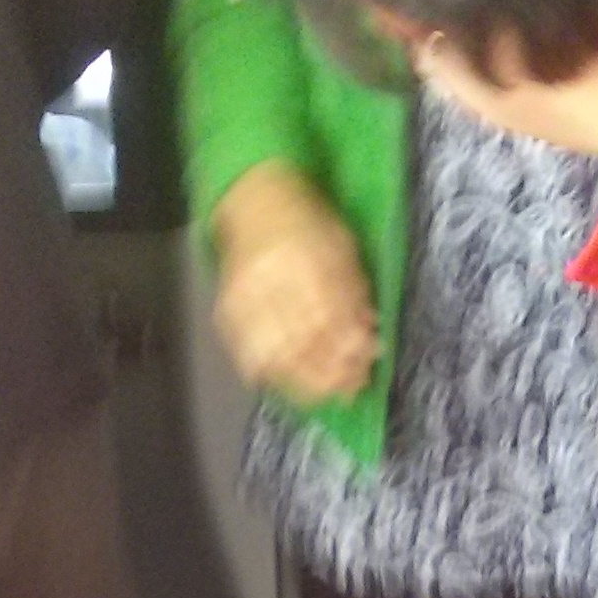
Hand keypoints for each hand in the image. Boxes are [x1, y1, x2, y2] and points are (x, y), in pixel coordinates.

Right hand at [211, 161, 380, 404]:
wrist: (256, 203)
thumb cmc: (310, 225)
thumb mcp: (343, 249)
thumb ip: (355, 294)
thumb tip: (370, 340)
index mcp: (305, 258)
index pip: (330, 317)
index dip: (351, 348)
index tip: (369, 364)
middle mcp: (271, 280)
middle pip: (302, 342)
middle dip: (331, 374)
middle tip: (351, 389)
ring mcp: (243, 298)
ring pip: (274, 356)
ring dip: (303, 383)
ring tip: (326, 393)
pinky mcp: (227, 311)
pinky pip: (247, 354)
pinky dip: (272, 375)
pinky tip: (291, 384)